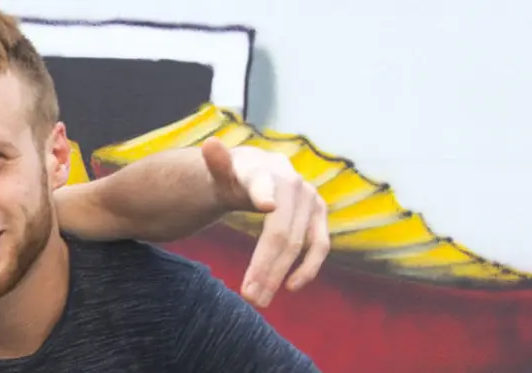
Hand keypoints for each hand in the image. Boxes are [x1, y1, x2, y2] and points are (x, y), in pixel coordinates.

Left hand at [200, 138, 330, 307]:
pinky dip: (308, 267)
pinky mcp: (319, 214)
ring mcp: (310, 199)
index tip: (265, 205)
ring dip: (280, 273)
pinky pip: (319, 245)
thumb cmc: (233, 175)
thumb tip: (211, 145)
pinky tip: (290, 286)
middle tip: (248, 297)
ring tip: (260, 298)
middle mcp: (293, 183)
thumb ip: (216, 164)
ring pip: (299, 243)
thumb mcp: (219, 171)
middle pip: (280, 231)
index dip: (263, 194)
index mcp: (265, 170)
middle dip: (264, 266)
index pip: (262, 186)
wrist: (255, 169)